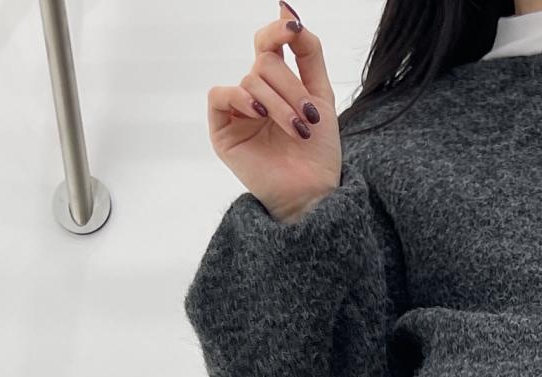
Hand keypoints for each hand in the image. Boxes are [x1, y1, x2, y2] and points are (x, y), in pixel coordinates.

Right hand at [205, 4, 340, 222]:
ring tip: (298, 131)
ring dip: (279, 104)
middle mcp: (255, 94)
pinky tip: (259, 114)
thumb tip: (286, 8)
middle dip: (291, 87)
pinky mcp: (222, 130)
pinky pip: (220, 95)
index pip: (269, 44)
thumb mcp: (321, 95)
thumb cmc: (318, 153)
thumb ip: (308, 52)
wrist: (312, 193)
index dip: (278, 31)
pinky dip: (241, 99)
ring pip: (251, 81)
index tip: (292, 27)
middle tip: (309, 117)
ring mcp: (237, 112)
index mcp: (277, 85)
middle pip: (264, 63)